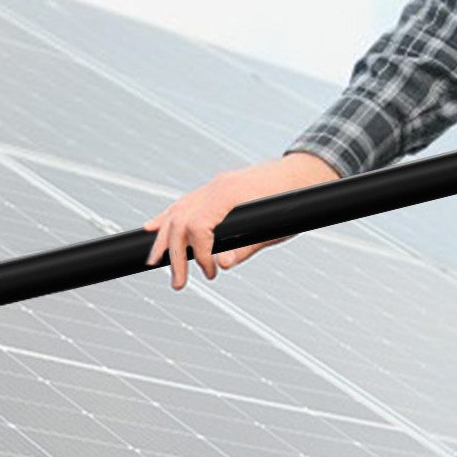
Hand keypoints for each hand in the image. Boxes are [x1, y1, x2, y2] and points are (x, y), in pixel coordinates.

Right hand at [142, 151, 340, 290]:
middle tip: (178, 283)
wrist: (304, 174)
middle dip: (175, 254)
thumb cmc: (294, 203)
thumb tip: (221, 266)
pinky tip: (152, 229)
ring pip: (177, 211)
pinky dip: (167, 217)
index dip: (200, 255)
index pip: (198, 226)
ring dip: (164, 239)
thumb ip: (246, 248)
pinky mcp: (216, 188)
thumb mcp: (275, 230)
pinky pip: (184, 202)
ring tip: (155, 262)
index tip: (210, 273)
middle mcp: (217, 186)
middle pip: (181, 221)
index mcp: (230, 194)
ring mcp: (214, 185)